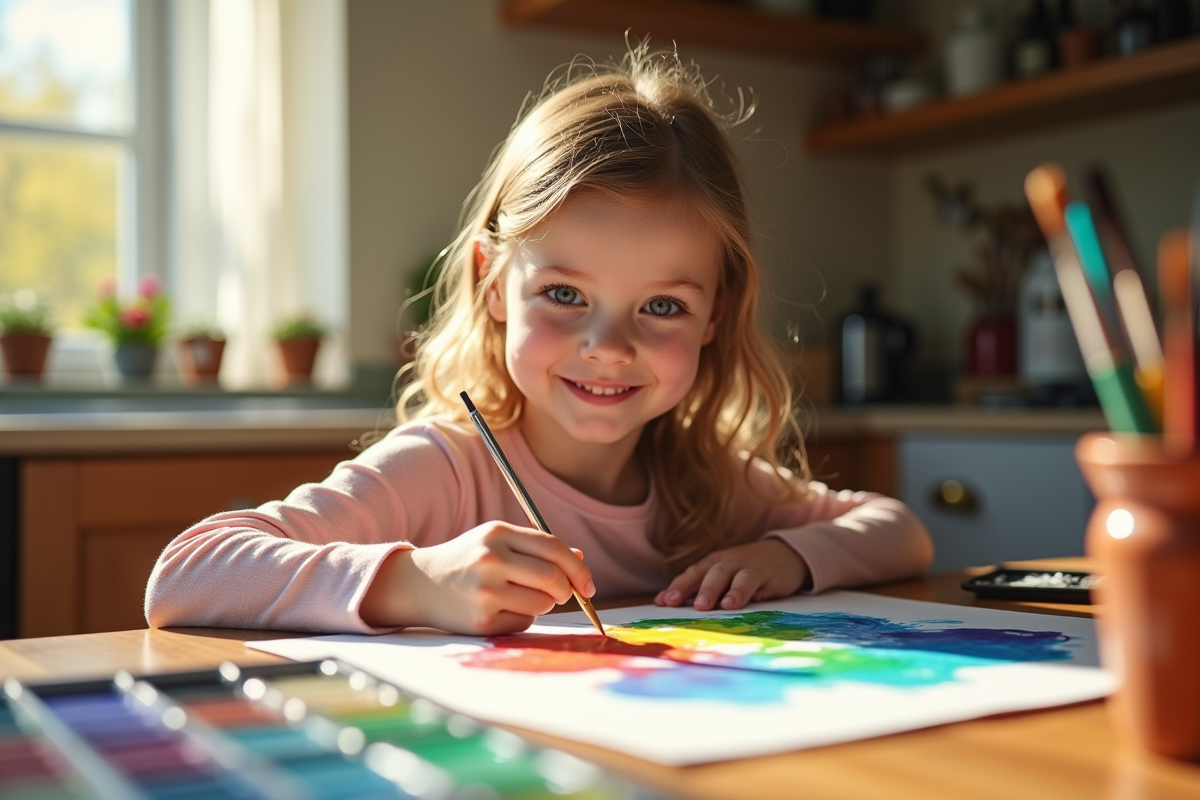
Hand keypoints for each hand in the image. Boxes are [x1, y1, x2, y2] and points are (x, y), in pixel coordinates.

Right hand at [360, 521, 593, 634]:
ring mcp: (485, 590)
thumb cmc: (466, 561)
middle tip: (562, 594)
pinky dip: (523, 618)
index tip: (588, 585)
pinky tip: (502, 610)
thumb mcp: (496, 542)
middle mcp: (490, 559)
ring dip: (543, 604)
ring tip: (522, 598)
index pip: (553, 548)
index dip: (578, 568)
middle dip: (566, 590)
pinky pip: (524, 622)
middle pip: (552, 578)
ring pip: (542, 603)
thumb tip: (579, 559)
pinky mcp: (481, 619)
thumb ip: (536, 548)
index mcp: (497, 533)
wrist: (418, 584)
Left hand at [654, 539, 807, 611]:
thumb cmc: (743, 569)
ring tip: (718, 605)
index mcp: (712, 564)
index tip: (664, 602)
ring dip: (726, 590)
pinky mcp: (769, 575)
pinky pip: (757, 581)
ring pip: (735, 576)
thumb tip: (662, 601)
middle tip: (690, 605)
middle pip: (711, 573)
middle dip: (700, 589)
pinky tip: (745, 602)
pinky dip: (749, 591)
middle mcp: (728, 563)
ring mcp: (748, 568)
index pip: (692, 574)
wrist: (783, 554)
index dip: (679, 587)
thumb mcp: (720, 576)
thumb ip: (695, 588)